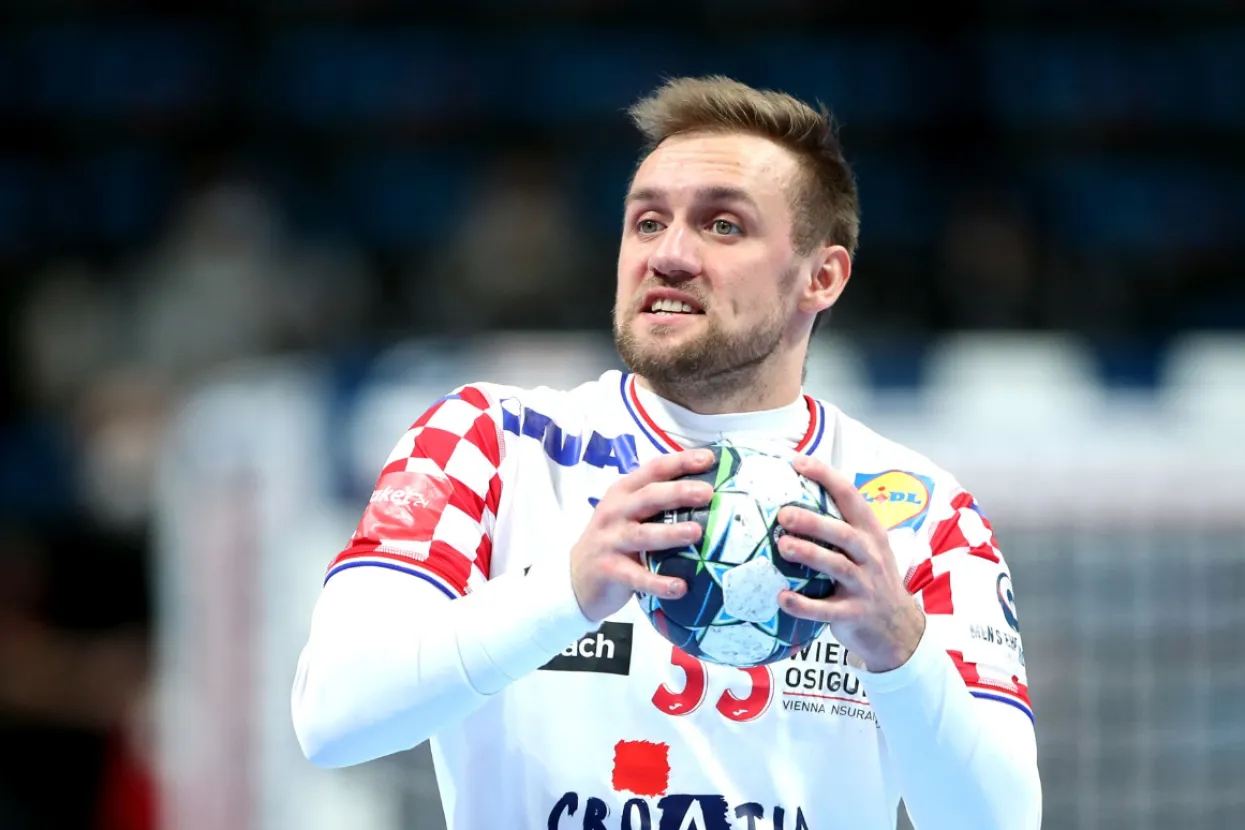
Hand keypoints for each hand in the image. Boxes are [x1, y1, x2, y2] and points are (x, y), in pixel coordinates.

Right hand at [570, 449, 715, 621]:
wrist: (576, 577)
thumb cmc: (615, 538)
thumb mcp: (628, 512)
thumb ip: (657, 501)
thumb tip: (707, 491)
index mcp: (623, 492)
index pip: (653, 470)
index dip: (680, 462)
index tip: (708, 458)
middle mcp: (616, 511)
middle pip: (649, 497)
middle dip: (678, 493)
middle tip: (706, 493)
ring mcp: (610, 541)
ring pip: (643, 535)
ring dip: (670, 533)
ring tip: (695, 533)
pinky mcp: (609, 570)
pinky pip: (637, 577)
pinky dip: (659, 583)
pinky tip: (680, 588)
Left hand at [776, 455, 925, 672]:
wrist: (899, 629)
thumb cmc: (871, 578)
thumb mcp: (867, 547)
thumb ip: (840, 525)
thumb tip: (794, 496)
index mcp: (870, 533)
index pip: (850, 496)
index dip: (825, 477)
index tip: (798, 462)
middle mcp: (870, 556)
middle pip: (843, 533)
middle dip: (813, 521)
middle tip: (783, 513)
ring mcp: (865, 586)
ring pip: (837, 566)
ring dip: (810, 554)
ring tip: (783, 546)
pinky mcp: (855, 614)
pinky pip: (827, 610)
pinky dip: (804, 605)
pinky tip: (782, 598)